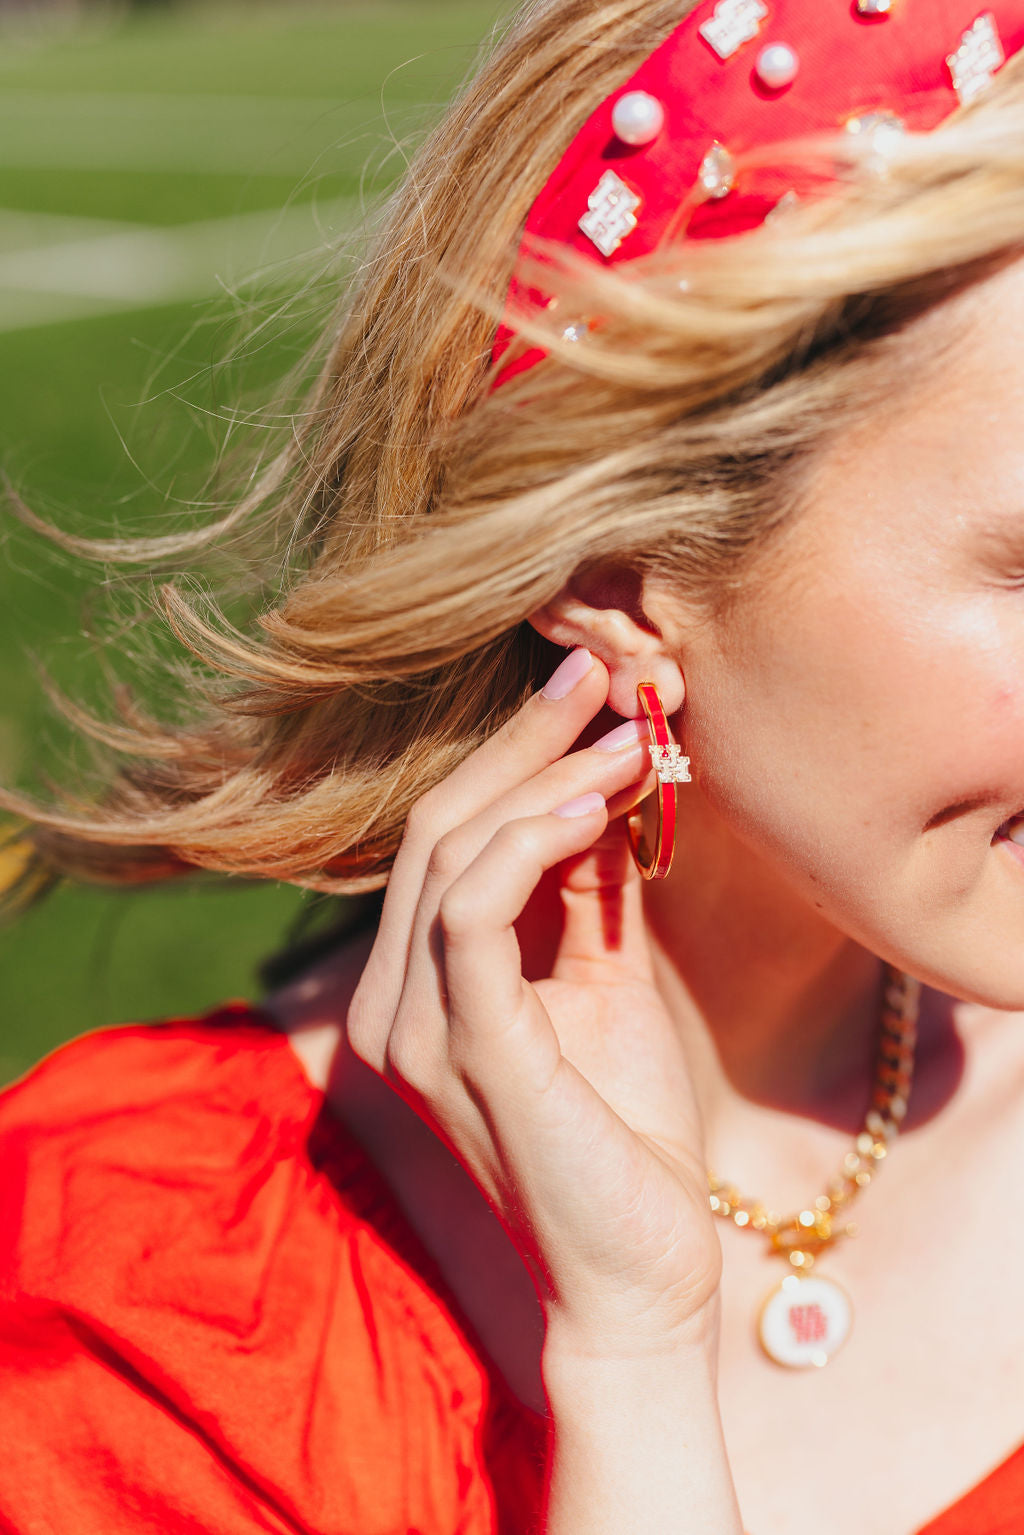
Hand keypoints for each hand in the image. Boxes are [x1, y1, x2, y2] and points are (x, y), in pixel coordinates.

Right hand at [347, 648, 722, 1360]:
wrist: (640, 1278)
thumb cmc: (624, 1134)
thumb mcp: (605, 983)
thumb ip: (587, 892)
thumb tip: (602, 779)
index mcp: (415, 986)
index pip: (444, 839)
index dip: (510, 753)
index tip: (586, 688)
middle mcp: (391, 1001)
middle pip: (437, 826)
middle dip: (523, 738)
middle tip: (602, 671)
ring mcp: (414, 1027)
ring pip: (451, 852)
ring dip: (546, 777)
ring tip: (633, 736)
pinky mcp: (462, 1048)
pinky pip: (474, 910)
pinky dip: (532, 840)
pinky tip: (596, 802)